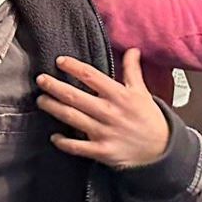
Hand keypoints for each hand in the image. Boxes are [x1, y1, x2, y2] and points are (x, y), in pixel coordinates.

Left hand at [37, 49, 171, 168]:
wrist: (161, 149)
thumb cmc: (149, 118)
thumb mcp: (142, 92)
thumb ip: (133, 71)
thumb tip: (132, 50)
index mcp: (119, 95)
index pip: (91, 76)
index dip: (73, 67)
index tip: (60, 61)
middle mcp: (109, 112)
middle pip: (75, 96)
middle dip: (55, 87)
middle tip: (40, 80)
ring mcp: (104, 132)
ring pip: (72, 118)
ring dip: (54, 108)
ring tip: (41, 101)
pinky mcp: (101, 151)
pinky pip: (77, 147)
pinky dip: (64, 142)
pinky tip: (54, 137)